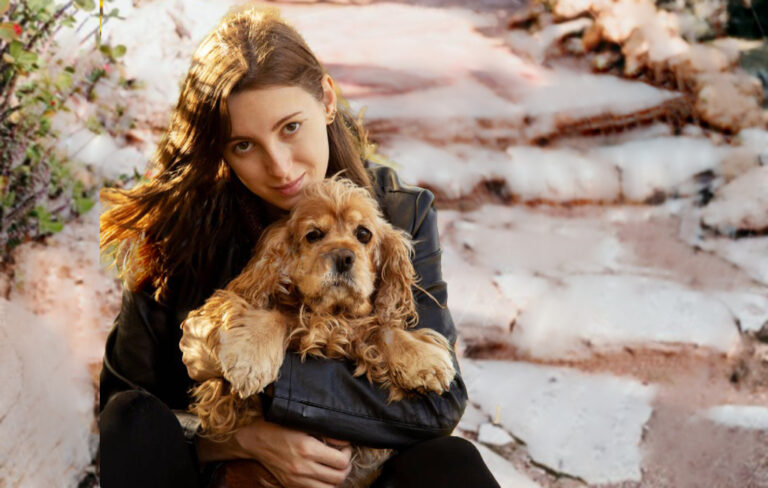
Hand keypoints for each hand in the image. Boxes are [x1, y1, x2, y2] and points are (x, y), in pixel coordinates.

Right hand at [235, 418, 352, 487]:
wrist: (254, 441)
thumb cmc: (278, 427)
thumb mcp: (302, 423)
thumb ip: (326, 432)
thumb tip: (345, 441)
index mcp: (307, 448)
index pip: (341, 461)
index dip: (348, 454)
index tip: (344, 447)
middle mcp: (303, 467)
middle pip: (339, 477)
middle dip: (345, 467)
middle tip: (341, 457)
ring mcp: (296, 480)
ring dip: (335, 479)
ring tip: (333, 467)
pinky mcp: (291, 485)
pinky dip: (323, 486)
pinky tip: (321, 474)